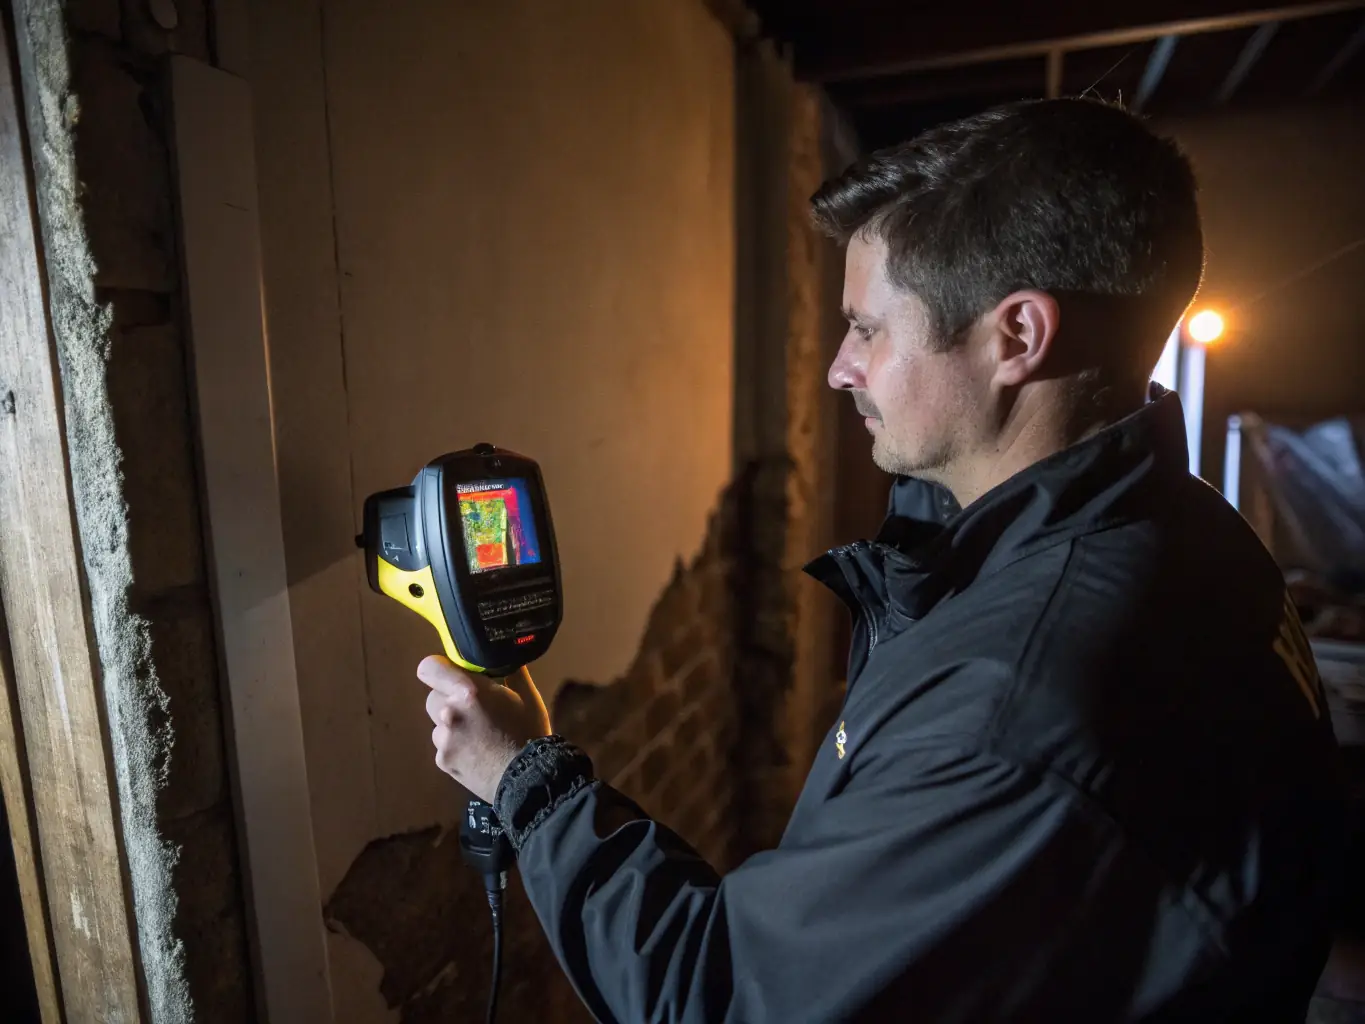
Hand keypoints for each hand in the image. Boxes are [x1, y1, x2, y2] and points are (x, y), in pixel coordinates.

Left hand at [417, 656, 552, 801]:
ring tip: (478, 737)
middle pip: (433, 696)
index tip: (452, 675)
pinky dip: (455, 747)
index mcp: (467, 691)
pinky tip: (477, 755)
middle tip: (473, 709)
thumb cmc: (529, 732)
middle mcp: (448, 712)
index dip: (439, 670)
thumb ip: (510, 672)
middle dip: (449, 699)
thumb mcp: (527, 697)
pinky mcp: (442, 761)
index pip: (429, 668)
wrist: (528, 779)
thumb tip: (503, 655)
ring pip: (438, 723)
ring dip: (452, 726)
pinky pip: (443, 746)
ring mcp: (443, 739)